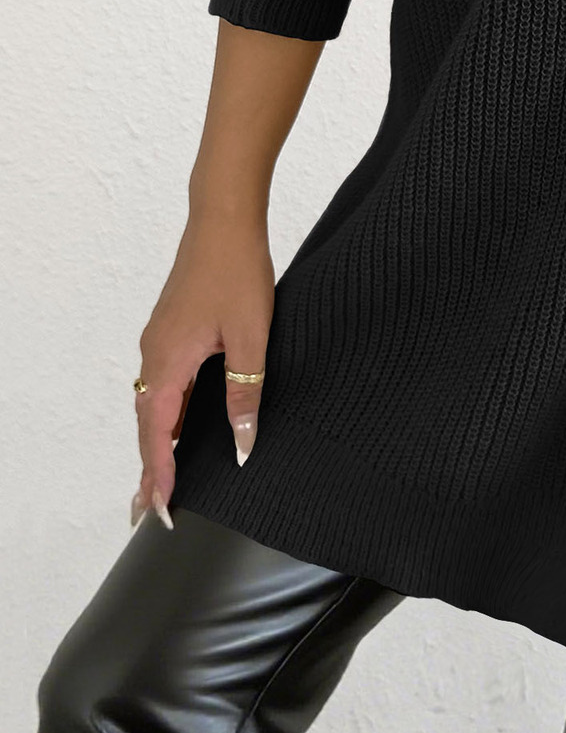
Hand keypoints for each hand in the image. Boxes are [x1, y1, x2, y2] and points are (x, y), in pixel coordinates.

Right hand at [131, 212, 275, 528]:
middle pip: (147, 426)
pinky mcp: (171, 330)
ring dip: (159, 442)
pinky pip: (164, 384)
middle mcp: (154, 355)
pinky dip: (168, 414)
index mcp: (168, 363)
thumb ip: (245, 393)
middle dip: (152, 469)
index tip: (160, 514)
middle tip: (153, 512)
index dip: (160, 477)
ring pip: (154, 404)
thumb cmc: (237, 271)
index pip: (158, 436)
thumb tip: (243, 446)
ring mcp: (160, 341)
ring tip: (165, 481)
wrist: (224, 218)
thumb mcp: (251, 338)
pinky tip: (183, 426)